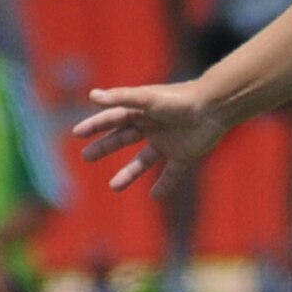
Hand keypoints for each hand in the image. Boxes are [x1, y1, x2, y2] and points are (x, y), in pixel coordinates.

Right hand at [73, 80, 226, 196]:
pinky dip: (164, 185)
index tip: (77, 133)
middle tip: (85, 157)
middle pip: (124, 138)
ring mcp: (168, 142)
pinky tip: (155, 196)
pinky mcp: (184, 155)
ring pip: (143, 160)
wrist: (214, 107)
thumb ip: (121, 98)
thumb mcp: (147, 99)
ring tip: (113, 187)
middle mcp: (153, 126)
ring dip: (129, 173)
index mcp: (143, 111)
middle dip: (105, 147)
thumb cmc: (179, 99)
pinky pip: (172, 173)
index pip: (113, 118)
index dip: (96, 125)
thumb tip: (92, 96)